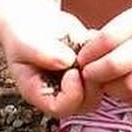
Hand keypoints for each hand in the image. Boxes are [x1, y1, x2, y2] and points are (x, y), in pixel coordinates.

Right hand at [0, 0, 94, 118]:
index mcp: (39, 93)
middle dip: (91, 83)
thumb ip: (42, 52)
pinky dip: (105, 53)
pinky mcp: (91, 67)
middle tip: (87, 60)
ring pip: (101, 88)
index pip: (61, 108)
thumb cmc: (22, 35)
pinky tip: (89, 36)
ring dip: (100, 67)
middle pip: (86, 103)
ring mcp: (78, 81)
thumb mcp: (24, 42)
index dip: (72, 94)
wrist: (32, 23)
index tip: (73, 71)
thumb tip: (67, 61)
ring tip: (87, 46)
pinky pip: (108, 69)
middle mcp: (61, 93)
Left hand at [74, 0, 131, 103]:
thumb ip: (125, 26)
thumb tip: (94, 46)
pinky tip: (128, 90)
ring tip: (108, 85)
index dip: (89, 53)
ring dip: (113, 89)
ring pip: (131, 87)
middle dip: (96, 74)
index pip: (108, 39)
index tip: (81, 59)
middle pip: (116, 65)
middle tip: (89, 76)